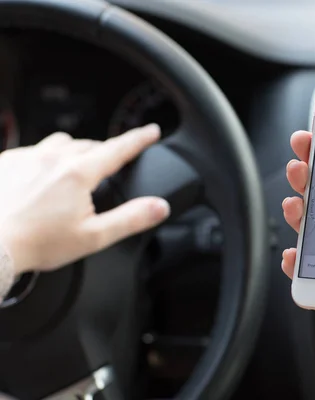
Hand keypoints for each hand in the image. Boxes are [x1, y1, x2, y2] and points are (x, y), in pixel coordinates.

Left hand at [0, 124, 169, 274]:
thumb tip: (159, 207)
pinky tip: (43, 177)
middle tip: (111, 167)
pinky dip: (46, 158)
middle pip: (90, 145)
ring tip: (77, 170)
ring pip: (61, 142)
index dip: (139, 139)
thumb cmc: (35, 243)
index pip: (118, 149)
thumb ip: (131, 219)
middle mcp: (52, 158)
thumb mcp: (93, 236)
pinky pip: (34, 149)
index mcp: (78, 174)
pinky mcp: (7, 162)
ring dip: (75, 151)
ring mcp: (27, 157)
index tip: (151, 131)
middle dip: (105, 152)